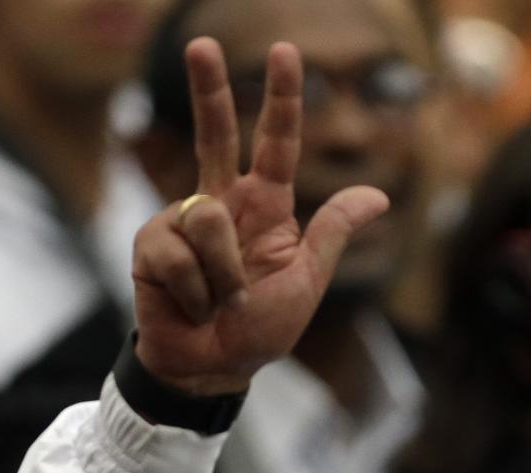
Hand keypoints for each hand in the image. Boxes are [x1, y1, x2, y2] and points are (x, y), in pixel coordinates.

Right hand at [132, 38, 388, 394]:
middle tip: (201, 44)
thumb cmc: (257, 333)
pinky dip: (194, 290)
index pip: (275, 144)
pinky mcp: (151, 246)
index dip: (281, 99)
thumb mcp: (305, 284)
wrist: (209, 370)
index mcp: (265, 209)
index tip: (285, 51)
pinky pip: (177, 252)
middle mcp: (222, 205)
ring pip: (205, 217)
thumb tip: (379, 195)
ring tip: (221, 303)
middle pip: (214, 133)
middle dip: (208, 89)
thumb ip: (331, 235)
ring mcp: (182, 223)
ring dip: (221, 275)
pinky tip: (192, 306)